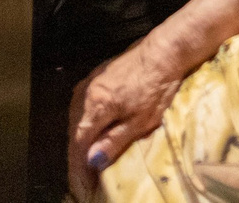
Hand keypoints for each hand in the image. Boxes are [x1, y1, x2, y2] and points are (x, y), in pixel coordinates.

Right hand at [67, 44, 188, 196]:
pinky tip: (90, 137)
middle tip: (84, 183)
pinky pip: (82, 110)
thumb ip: (113, 141)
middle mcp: (85, 94)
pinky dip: (85, 128)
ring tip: (86, 165)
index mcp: (95, 105)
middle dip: (78, 160)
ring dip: (80, 144)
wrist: (163, 52)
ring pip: (77, 121)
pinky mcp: (95, 79)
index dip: (79, 168)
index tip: (85, 187)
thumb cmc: (156, 87)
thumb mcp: (140, 122)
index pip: (79, 144)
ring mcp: (88, 84)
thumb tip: (92, 161)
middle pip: (74, 133)